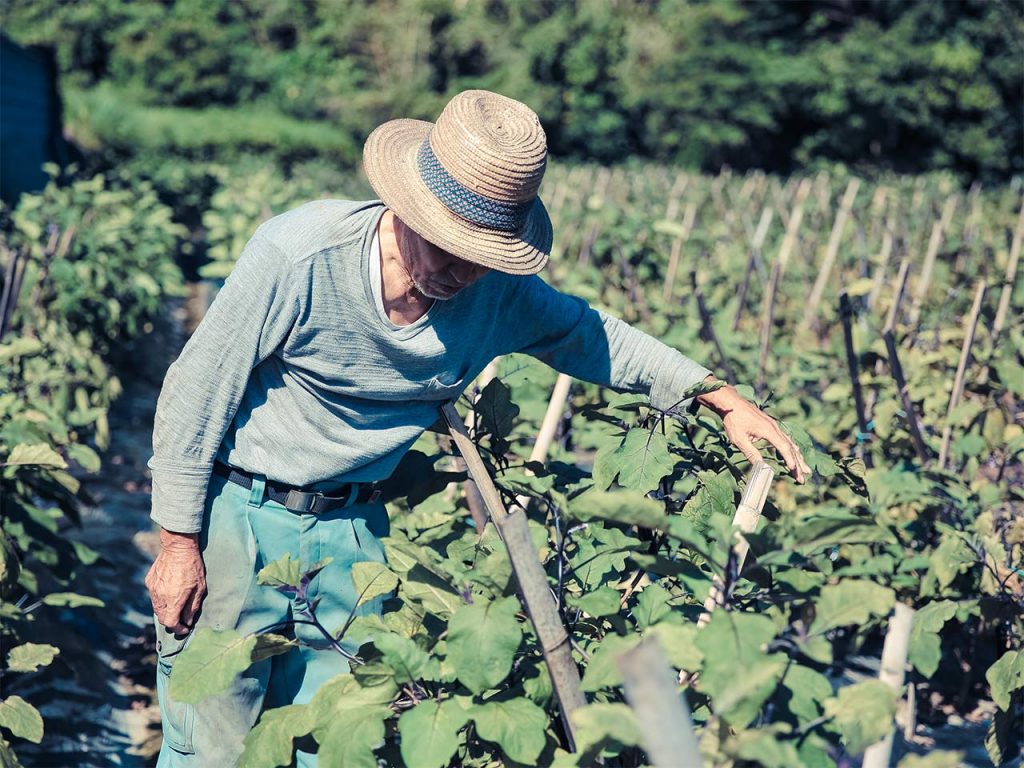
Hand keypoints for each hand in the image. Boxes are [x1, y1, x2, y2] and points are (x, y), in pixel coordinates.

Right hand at [145, 528, 206, 634]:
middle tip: (182, 620)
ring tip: (177, 606)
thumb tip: (187, 622)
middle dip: (172, 621)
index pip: (170, 623)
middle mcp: (159, 597)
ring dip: (166, 611)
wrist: (178, 546)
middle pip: (162, 618)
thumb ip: (192, 607)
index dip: (178, 629)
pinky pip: (153, 596)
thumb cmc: (192, 566)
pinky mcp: (149, 581)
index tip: (185, 629)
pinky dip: (161, 600)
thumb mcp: (199, 588)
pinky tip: (170, 592)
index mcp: (173, 600)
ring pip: (156, 608)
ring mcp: (152, 589)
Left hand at [696, 377, 811, 483]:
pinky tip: (795, 453)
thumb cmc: (733, 420)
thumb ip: (751, 453)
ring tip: (805, 469)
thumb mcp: (739, 439)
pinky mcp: (771, 425)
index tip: (795, 472)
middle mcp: (775, 427)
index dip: (790, 460)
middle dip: (798, 463)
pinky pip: (785, 438)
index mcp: (768, 430)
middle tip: (803, 477)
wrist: (732, 402)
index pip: (784, 448)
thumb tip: (761, 467)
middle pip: (790, 447)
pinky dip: (791, 448)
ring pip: (790, 443)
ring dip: (798, 457)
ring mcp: (774, 425)